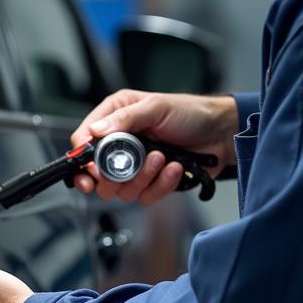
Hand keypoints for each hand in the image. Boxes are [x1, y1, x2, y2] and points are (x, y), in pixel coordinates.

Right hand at [70, 90, 237, 205]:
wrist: (220, 133)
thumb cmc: (190, 112)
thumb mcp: (156, 107)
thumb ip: (125, 118)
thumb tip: (96, 131)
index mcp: (116, 118)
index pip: (85, 140)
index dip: (82, 157)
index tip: (90, 170)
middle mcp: (122, 143)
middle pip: (98, 173)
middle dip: (113, 176)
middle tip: (128, 168)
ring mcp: (137, 165)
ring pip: (121, 189)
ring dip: (142, 177)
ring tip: (161, 159)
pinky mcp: (153, 182)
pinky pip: (146, 195)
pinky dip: (160, 185)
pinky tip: (174, 168)